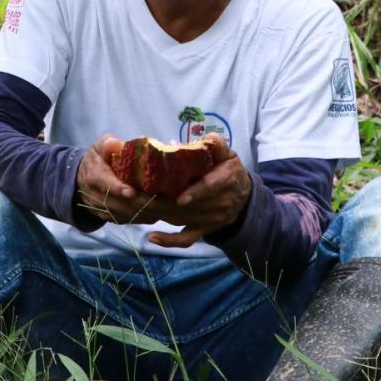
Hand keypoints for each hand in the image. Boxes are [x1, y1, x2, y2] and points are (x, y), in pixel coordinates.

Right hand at [74, 135, 158, 224]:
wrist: (80, 179)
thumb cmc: (97, 159)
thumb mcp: (99, 147)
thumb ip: (108, 144)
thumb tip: (118, 144)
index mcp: (94, 175)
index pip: (105, 183)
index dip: (119, 188)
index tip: (132, 191)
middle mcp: (96, 196)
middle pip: (120, 203)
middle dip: (142, 203)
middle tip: (163, 200)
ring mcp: (102, 209)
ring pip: (126, 215)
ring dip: (146, 212)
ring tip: (166, 206)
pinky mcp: (109, 218)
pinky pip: (128, 220)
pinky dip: (143, 217)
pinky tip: (158, 212)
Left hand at [147, 134, 251, 248]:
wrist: (243, 198)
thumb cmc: (230, 170)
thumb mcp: (228, 154)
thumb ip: (217, 145)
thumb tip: (203, 139)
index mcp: (226, 179)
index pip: (210, 187)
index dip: (195, 192)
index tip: (180, 197)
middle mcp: (219, 202)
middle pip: (188, 206)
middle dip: (162, 202)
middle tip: (138, 195)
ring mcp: (210, 219)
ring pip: (182, 220)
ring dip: (159, 214)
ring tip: (136, 205)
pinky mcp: (203, 230)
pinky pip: (186, 239)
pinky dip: (169, 241)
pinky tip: (151, 237)